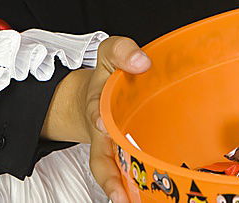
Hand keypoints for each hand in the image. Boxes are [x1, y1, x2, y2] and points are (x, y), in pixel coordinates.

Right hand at [42, 36, 150, 202]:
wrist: (96, 93)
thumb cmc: (109, 75)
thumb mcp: (110, 53)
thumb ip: (122, 51)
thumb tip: (141, 61)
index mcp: (97, 102)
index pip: (96, 109)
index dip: (99, 117)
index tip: (103, 124)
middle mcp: (100, 129)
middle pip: (99, 155)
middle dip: (108, 173)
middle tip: (118, 191)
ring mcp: (109, 146)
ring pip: (109, 171)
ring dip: (117, 187)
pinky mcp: (122, 154)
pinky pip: (123, 174)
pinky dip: (130, 188)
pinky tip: (143, 199)